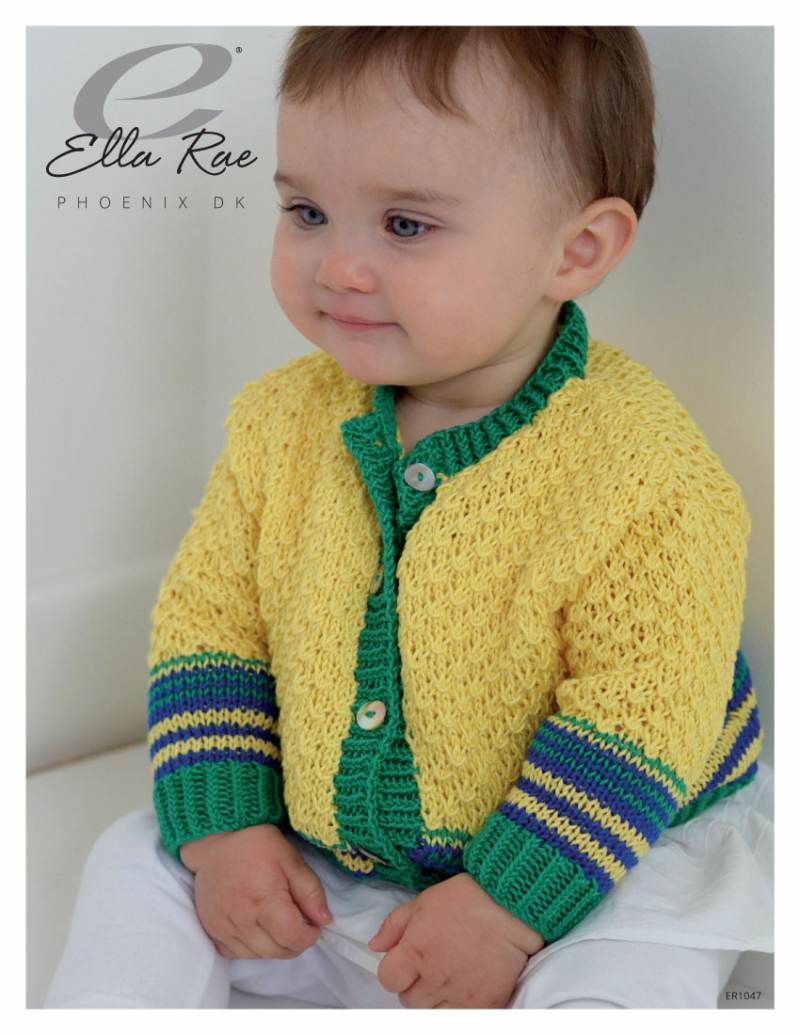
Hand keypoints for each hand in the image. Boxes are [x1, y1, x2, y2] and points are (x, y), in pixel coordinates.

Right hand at [179, 824, 333, 959]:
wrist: (214, 846)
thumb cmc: (254, 846)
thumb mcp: (290, 857)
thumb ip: (310, 890)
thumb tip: (324, 920)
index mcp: (264, 901)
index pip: (293, 939)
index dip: (310, 935)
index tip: (313, 923)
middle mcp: (242, 921)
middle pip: (279, 952)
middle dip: (296, 942)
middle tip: (298, 921)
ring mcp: (224, 930)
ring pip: (260, 956)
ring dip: (275, 945)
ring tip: (277, 920)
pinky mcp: (213, 932)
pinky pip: (238, 954)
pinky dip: (253, 947)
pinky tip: (257, 927)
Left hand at [367, 872, 544, 1007]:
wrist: (512, 907)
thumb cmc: (467, 898)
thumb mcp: (424, 901)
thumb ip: (394, 925)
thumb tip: (375, 946)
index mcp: (416, 951)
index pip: (387, 980)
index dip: (394, 970)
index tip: (406, 961)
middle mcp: (435, 978)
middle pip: (408, 1001)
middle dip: (415, 985)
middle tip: (431, 966)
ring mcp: (460, 995)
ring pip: (432, 1014)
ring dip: (435, 1000)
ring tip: (449, 977)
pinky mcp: (485, 1005)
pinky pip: (462, 1019)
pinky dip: (460, 1008)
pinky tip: (466, 988)